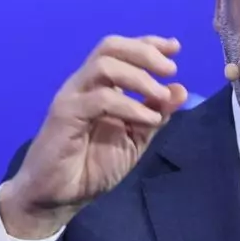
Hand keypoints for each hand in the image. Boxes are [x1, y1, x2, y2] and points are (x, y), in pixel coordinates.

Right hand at [1, 35, 187, 238]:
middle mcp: (85, 84)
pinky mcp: (65, 114)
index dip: (149, 44)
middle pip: (110, 47)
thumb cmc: (93, 166)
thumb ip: (156, 115)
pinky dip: (129, 105)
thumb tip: (180, 90)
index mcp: (102, 86)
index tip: (175, 47)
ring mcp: (73, 96)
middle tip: (171, 69)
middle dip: (145, 51)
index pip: (122, 51)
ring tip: (162, 96)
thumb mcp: (135, 140)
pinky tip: (147, 119)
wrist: (59, 197)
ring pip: (103, 65)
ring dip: (139, 77)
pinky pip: (100, 99)